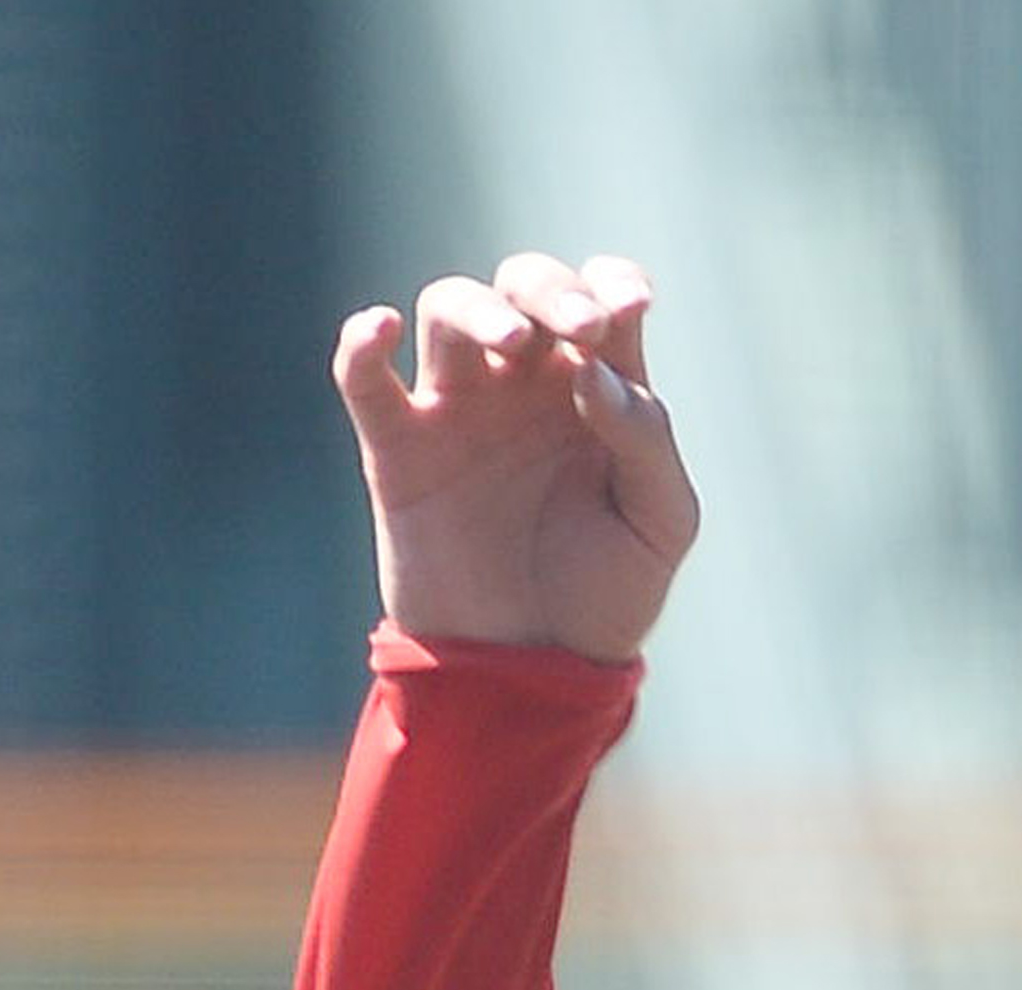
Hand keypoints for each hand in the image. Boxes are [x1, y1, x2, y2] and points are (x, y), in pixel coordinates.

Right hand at [334, 249, 699, 665]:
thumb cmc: (606, 598)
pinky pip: (364, 380)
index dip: (610, 281)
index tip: (627, 307)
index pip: (599, 297)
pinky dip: (361, 344)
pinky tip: (379, 328)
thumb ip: (645, 440)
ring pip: (448, 309)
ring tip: (512, 344)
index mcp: (595, 387)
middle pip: (523, 287)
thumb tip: (593, 369)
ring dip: (479, 309)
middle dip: (550, 290)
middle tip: (581, 330)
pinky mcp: (398, 452)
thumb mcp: (661, 526)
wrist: (535, 676)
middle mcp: (524, 384)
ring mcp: (458, 410)